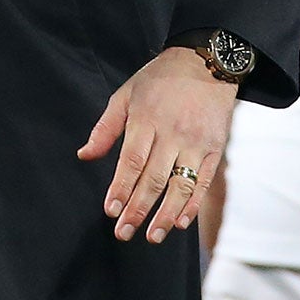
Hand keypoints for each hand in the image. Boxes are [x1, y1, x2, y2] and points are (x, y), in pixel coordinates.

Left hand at [77, 48, 234, 243]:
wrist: (206, 62)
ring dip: (165, 214)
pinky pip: (203, 182)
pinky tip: (180, 222)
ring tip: (151, 236)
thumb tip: (84, 156)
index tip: (110, 211)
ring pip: (180, 185)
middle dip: (138, 208)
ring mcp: (196, 143)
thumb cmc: (158, 80)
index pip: (131, 161)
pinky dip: (192, 204)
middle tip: (124, 233)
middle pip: (154, 178)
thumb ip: (105, 129)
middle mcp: (172, 134)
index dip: (121, 188)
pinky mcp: (215, 149)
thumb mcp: (125, 95)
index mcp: (146, 120)